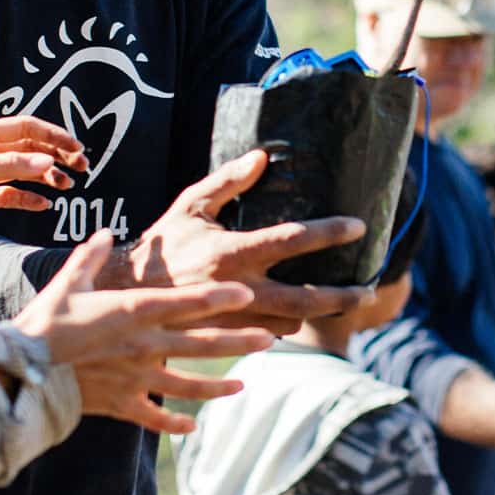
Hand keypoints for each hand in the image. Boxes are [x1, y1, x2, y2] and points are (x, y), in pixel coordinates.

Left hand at [0, 119, 86, 251]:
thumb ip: (10, 165)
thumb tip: (49, 162)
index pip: (26, 128)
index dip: (54, 135)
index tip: (77, 148)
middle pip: (30, 148)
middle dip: (57, 155)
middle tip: (82, 168)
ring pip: (25, 171)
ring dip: (48, 177)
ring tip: (67, 187)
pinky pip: (13, 194)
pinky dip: (30, 198)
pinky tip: (45, 204)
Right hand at [11, 232, 271, 433]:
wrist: (21, 371)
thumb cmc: (42, 322)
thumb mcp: (66, 282)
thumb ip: (90, 257)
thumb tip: (105, 234)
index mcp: (133, 311)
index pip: (186, 301)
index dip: (220, 297)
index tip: (248, 291)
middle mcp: (143, 344)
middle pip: (201, 344)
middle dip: (238, 341)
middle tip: (268, 338)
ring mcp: (136, 377)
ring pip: (187, 384)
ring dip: (218, 386)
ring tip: (243, 383)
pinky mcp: (122, 403)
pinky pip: (155, 416)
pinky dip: (175, 422)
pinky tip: (193, 426)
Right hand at [128, 150, 373, 333]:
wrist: (126, 294)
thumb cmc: (163, 245)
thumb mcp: (190, 204)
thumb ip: (227, 181)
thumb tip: (262, 158)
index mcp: (232, 252)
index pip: (291, 240)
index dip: (329, 232)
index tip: (359, 226)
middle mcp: (239, 289)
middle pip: (305, 298)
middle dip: (342, 297)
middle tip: (369, 290)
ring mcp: (235, 318)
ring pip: (291, 323)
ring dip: (318, 314)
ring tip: (345, 301)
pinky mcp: (228, 337)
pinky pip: (269, 335)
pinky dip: (288, 325)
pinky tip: (302, 314)